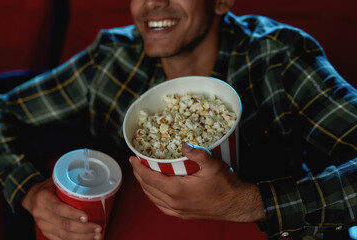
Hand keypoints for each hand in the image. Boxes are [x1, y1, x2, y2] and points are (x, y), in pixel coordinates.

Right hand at [22, 178, 101, 239]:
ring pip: (63, 235)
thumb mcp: (55, 180)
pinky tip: (86, 239)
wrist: (31, 197)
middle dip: (83, 228)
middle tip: (98, 228)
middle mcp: (41, 213)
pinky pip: (60, 239)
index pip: (59, 208)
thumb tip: (89, 177)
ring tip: (96, 235)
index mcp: (43, 198)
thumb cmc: (48, 187)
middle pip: (63, 225)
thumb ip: (68, 181)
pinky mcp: (46, 232)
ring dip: (82, 237)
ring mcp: (43, 225)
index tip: (87, 217)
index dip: (73, 214)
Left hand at [130, 143, 265, 221]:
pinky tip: (156, 191)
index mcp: (177, 190)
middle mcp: (174, 202)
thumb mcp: (213, 165)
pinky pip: (162, 206)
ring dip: (145, 186)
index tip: (132, 159)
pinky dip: (154, 197)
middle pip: (148, 189)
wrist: (236, 204)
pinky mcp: (183, 214)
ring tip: (143, 174)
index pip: (149, 179)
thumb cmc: (226, 185)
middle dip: (139, 175)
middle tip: (136, 164)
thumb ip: (197, 153)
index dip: (138, 168)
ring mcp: (178, 210)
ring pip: (153, 198)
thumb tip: (183, 144)